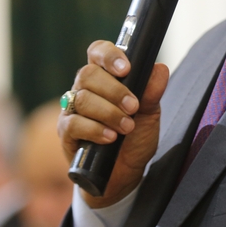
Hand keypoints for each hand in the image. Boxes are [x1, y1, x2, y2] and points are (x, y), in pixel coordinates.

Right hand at [57, 41, 169, 207]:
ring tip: (127, 127)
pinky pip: (73, 123)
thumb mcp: (151, 114)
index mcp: (104, 77)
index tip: (126, 68)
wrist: (125, 174)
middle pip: (88, 74)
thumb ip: (153, 92)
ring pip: (82, 98)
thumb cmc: (135, 138)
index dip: (108, 55)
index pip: (97, 52)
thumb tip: (160, 69)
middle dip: (114, 90)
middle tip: (134, 107)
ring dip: (109, 112)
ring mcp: (72, 110)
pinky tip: (110, 137)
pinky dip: (94, 129)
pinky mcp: (66, 133)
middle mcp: (84, 89)